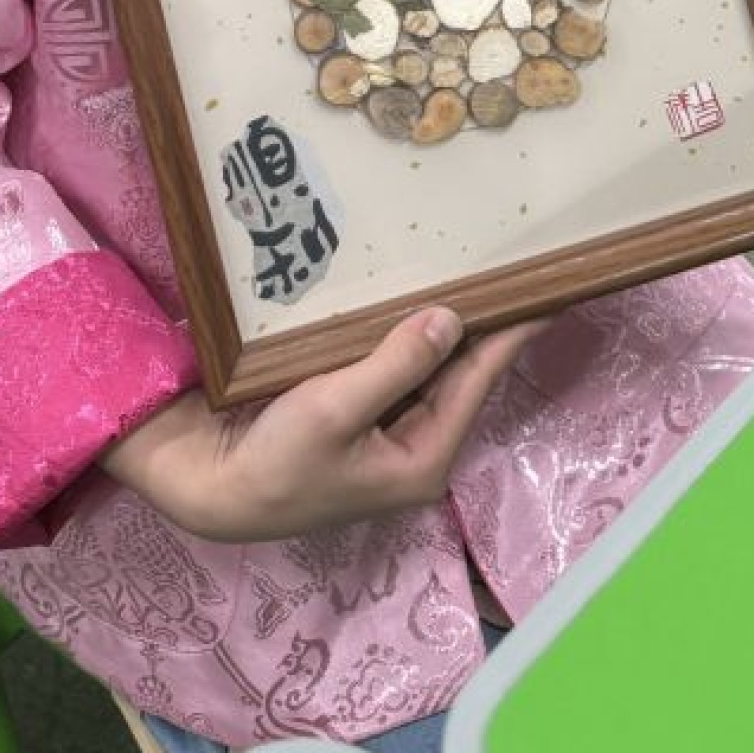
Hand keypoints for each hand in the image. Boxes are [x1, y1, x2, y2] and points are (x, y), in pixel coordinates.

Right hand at [99, 306, 540, 542]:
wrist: (208, 485)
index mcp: (422, 459)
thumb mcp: (337, 409)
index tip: (545, 293)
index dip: (510, 336)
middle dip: (478, 325)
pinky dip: (399, 333)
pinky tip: (402, 296)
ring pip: (424, 368)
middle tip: (506, 267)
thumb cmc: (276, 460)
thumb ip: (397, 364)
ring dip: (438, 325)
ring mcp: (381, 433)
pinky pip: (391, 367)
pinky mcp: (351, 415)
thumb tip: (451, 320)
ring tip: (467, 270)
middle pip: (457, 375)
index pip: (477, 382)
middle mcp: (411, 447)